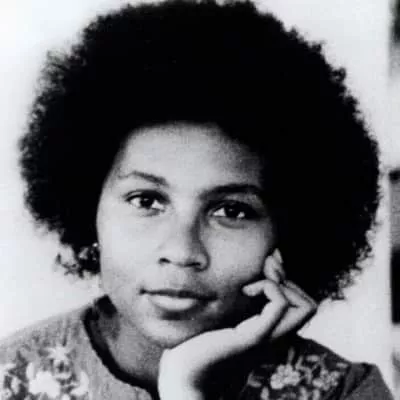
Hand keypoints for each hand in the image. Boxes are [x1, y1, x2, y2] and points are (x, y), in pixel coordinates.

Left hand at [158, 250, 316, 399]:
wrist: (184, 370)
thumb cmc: (201, 337)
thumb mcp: (226, 312)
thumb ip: (244, 299)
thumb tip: (261, 267)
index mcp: (270, 329)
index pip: (305, 305)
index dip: (291, 283)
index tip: (265, 275)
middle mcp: (275, 335)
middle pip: (310, 306)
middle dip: (290, 279)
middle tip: (262, 276)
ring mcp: (267, 337)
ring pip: (306, 307)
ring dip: (281, 283)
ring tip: (254, 284)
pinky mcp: (253, 337)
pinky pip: (279, 306)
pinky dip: (268, 288)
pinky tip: (246, 291)